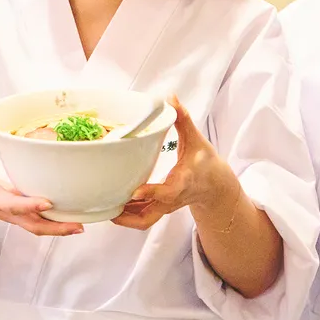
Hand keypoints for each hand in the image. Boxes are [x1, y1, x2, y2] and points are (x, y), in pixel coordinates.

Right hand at [0, 127, 83, 236]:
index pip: (12, 204)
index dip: (29, 205)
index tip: (47, 202)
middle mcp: (6, 212)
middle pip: (32, 225)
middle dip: (54, 228)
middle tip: (76, 225)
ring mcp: (15, 217)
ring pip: (37, 228)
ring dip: (59, 229)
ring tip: (79, 226)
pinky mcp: (21, 217)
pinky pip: (39, 223)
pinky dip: (56, 225)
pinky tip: (73, 222)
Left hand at [112, 98, 238, 230]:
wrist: (216, 186)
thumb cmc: (206, 164)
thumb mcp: (196, 139)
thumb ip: (183, 118)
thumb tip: (171, 97)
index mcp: (183, 182)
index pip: (167, 192)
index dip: (152, 192)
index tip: (135, 191)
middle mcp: (172, 199)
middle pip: (149, 218)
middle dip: (128, 217)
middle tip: (108, 208)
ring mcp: (165, 207)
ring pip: (143, 221)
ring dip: (124, 217)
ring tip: (103, 205)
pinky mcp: (160, 208)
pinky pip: (142, 217)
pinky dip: (127, 214)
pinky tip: (112, 203)